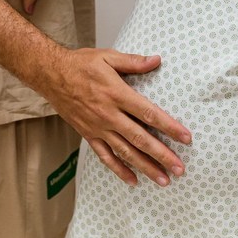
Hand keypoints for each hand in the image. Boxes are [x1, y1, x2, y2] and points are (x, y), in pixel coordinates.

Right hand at [42, 47, 191, 186]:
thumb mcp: (108, 57)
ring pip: (125, 152)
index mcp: (117, 94)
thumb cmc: (81, 64)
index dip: (169, 126)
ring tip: (164, 180)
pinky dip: (119, 170)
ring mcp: (98, 128)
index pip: (149, 113)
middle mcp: (109, 115)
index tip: (186, 138)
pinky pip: (105, 157)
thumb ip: (133, 61)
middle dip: (162, 155)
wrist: (51, 75)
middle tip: (180, 168)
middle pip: (140, 139)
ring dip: (146, 167)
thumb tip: (157, 59)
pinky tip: (133, 180)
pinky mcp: (89, 135)